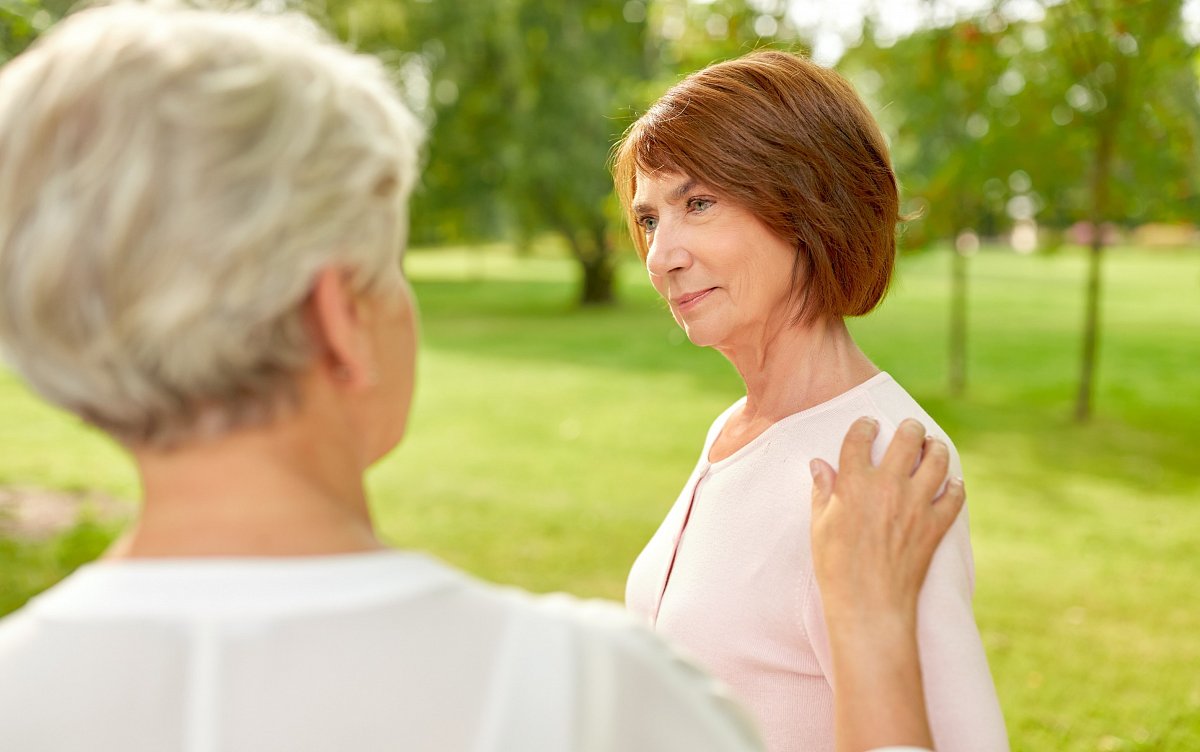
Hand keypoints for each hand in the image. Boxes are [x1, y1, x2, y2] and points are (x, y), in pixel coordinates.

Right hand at [810, 416, 965, 620]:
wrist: (869, 603)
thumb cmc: (837, 567)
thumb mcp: (820, 525)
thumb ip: (822, 490)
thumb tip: (819, 465)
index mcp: (854, 483)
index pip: (860, 439)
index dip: (865, 426)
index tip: (868, 424)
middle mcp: (888, 486)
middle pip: (907, 439)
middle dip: (910, 428)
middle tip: (910, 428)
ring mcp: (916, 504)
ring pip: (937, 461)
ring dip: (936, 448)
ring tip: (933, 446)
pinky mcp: (935, 525)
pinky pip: (954, 497)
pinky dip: (955, 486)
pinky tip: (952, 483)